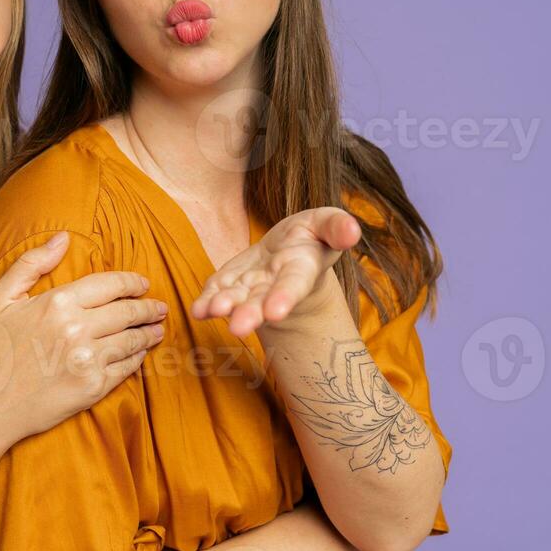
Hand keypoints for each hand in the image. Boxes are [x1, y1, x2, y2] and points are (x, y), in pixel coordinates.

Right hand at [0, 232, 167, 444]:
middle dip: (149, 308)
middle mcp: (78, 328)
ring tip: (157, 329)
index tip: (143, 284)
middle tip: (159, 308)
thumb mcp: (0, 298)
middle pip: (128, 312)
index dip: (132, 282)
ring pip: (133, 340)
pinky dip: (138, 358)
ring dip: (150, 333)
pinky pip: (127, 368)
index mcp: (58, 302)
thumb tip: (63, 238)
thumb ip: (31, 263)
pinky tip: (140, 354)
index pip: (110, 284)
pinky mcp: (94, 388)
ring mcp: (89, 360)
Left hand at [189, 207, 360, 338]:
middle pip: (262, 302)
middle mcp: (274, 286)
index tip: (275, 312)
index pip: (293, 285)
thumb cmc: (312, 235)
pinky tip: (198, 310)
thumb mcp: (326, 224)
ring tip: (214, 310)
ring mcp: (251, 288)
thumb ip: (336, 226)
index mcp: (301, 270)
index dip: (284, 297)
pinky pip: (216, 294)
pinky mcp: (230, 284)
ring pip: (238, 301)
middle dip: (251, 313)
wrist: (288, 250)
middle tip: (239, 327)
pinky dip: (206, 302)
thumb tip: (352, 230)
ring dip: (225, 306)